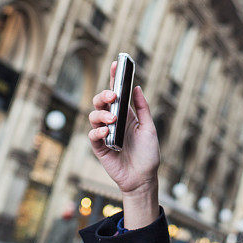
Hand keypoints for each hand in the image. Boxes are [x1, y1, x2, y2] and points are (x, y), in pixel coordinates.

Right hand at [88, 60, 160, 195]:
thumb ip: (142, 108)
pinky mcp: (99, 148)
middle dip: (104, 95)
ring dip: (101, 114)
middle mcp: (113, 121)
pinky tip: (106, 131)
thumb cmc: (148, 154)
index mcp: (126, 115)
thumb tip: (137, 87)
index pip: (117, 93)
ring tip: (113, 120)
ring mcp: (105, 134)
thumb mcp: (149, 128)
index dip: (114, 78)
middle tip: (112, 96)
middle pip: (100, 102)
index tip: (116, 64)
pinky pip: (93, 135)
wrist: (143, 178)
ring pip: (93, 116)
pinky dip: (98, 131)